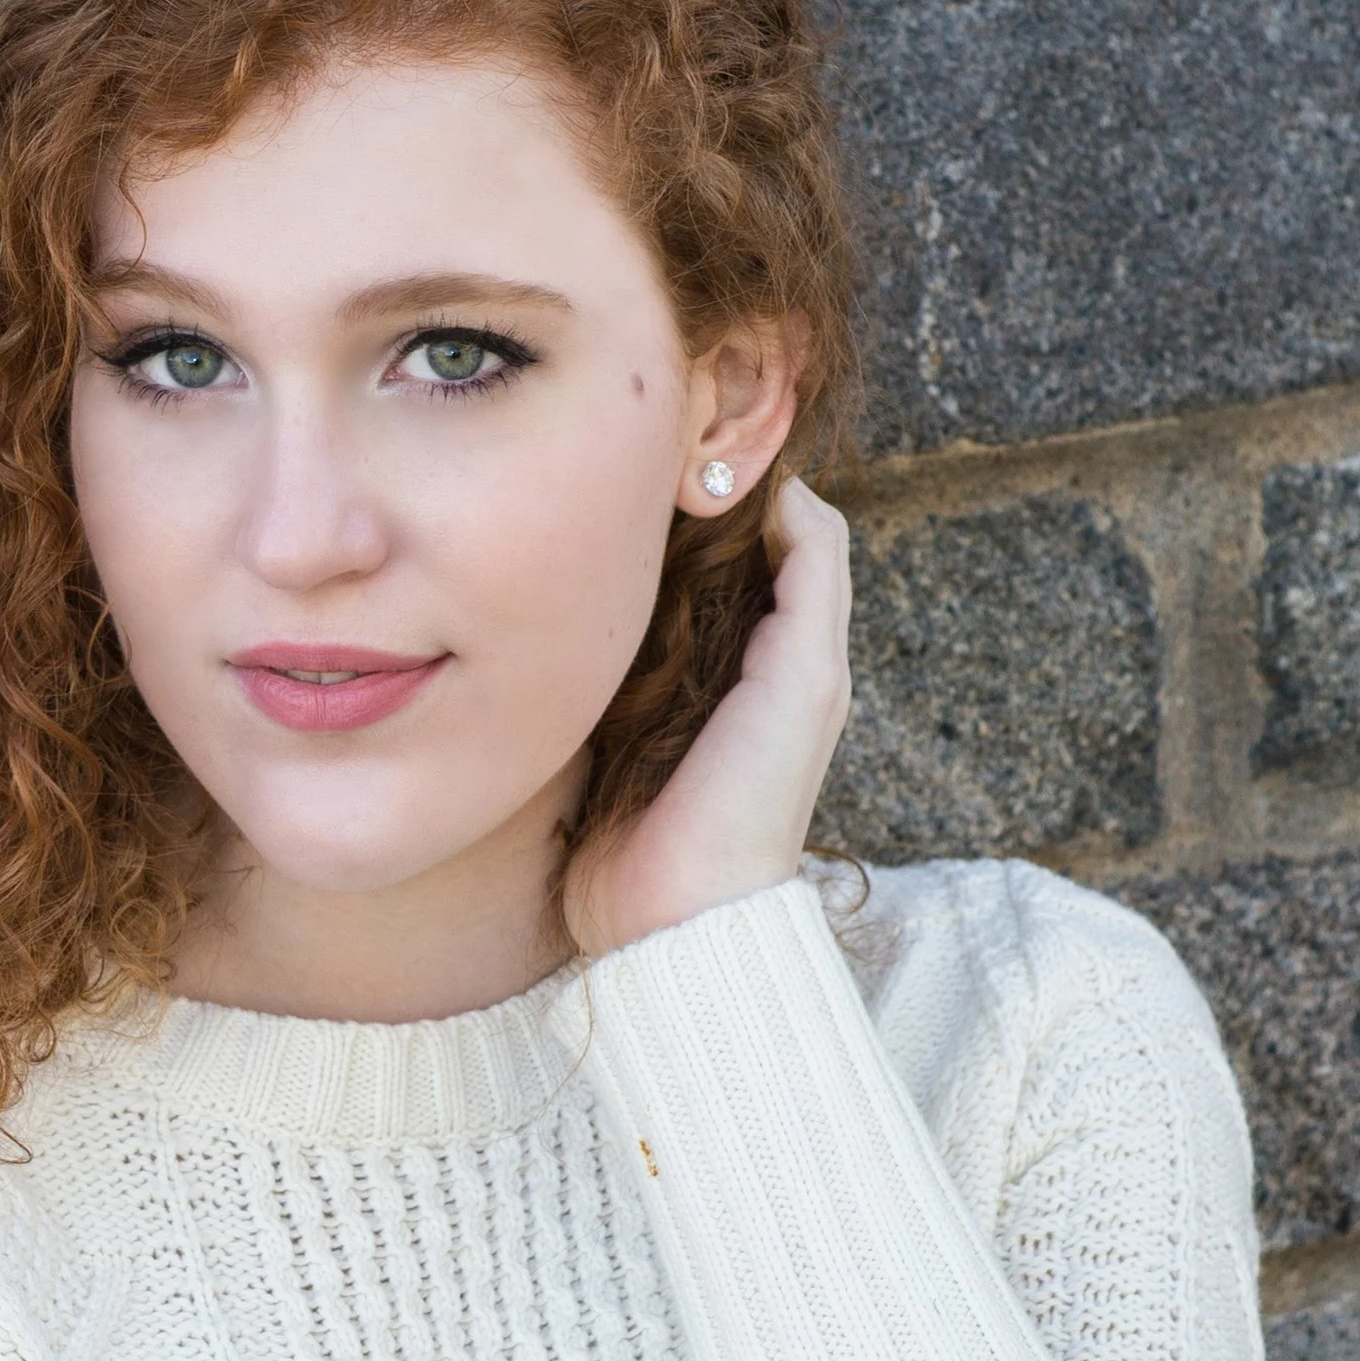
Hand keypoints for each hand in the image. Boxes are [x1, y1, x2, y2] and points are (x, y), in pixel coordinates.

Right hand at [564, 476, 851, 959]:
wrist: (675, 913)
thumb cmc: (752, 797)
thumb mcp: (807, 676)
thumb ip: (813, 578)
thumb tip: (792, 489)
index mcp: (783, 651)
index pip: (760, 544)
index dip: (730, 493)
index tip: (684, 447)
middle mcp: (720, 665)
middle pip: (688, 566)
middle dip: (657, 522)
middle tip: (613, 468)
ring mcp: (652, 694)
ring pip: (634, 602)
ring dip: (609, 565)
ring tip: (573, 513)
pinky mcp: (596, 724)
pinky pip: (583, 654)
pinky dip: (571, 619)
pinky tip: (546, 583)